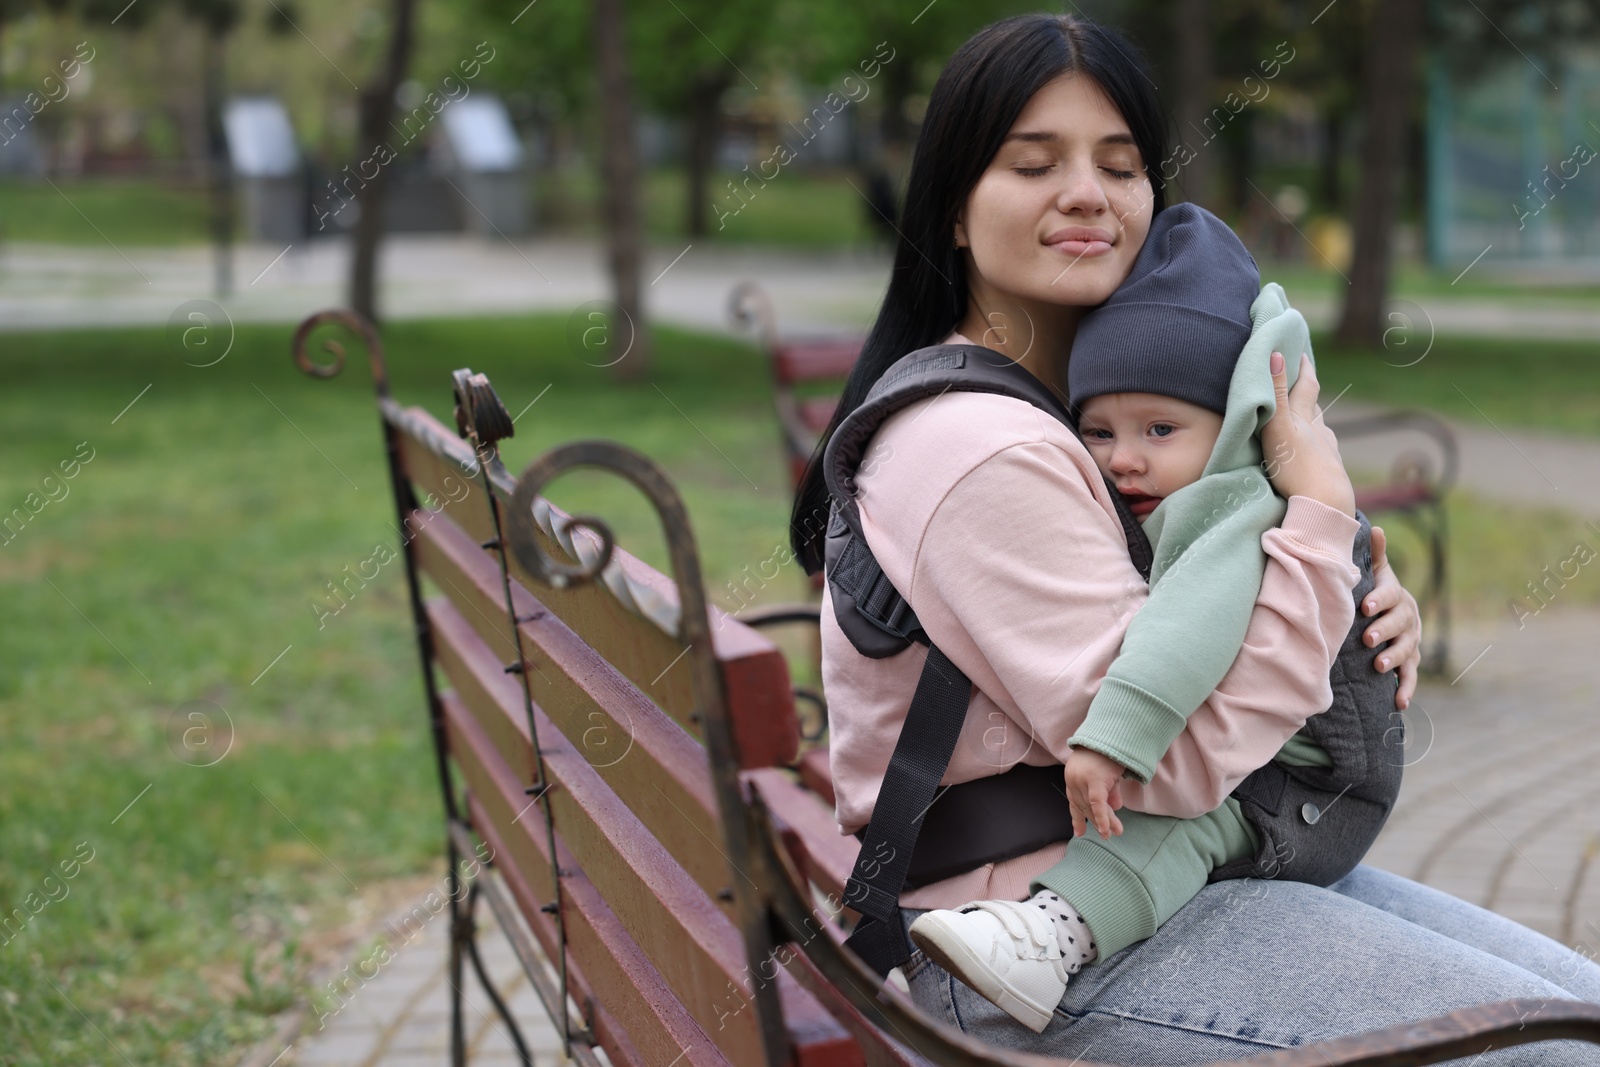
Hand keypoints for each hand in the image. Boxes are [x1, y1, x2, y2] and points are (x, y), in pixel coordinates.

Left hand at [1065, 748, 1126, 838]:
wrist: (1112, 732)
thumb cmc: (1109, 752)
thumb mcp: (1106, 773)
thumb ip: (1108, 790)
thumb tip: (1115, 807)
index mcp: (1072, 777)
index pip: (1074, 801)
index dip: (1077, 818)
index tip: (1079, 833)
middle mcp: (1073, 779)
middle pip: (1084, 806)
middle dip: (1096, 822)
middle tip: (1107, 835)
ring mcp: (1082, 779)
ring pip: (1092, 807)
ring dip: (1104, 821)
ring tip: (1115, 832)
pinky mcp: (1094, 779)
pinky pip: (1097, 803)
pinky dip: (1102, 817)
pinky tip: (1106, 828)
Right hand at [1261, 352, 1356, 516]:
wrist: (1325, 504)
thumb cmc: (1296, 465)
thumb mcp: (1279, 426)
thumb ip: (1275, 393)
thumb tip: (1275, 354)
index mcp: (1306, 418)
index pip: (1307, 386)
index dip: (1304, 369)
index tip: (1301, 354)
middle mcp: (1321, 431)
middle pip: (1315, 407)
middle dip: (1307, 395)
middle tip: (1300, 384)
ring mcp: (1328, 452)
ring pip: (1321, 430)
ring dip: (1312, 422)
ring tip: (1304, 420)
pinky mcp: (1330, 472)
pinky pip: (1323, 452)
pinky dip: (1317, 446)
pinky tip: (1314, 453)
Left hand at [1363, 525, 1422, 708]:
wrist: (1386, 615)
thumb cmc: (1374, 592)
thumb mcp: (1373, 573)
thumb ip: (1374, 555)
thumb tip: (1376, 527)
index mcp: (1397, 596)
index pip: (1391, 595)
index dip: (1379, 599)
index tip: (1365, 606)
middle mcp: (1408, 617)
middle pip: (1400, 624)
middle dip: (1384, 631)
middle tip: (1367, 638)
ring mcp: (1411, 640)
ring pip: (1407, 649)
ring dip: (1394, 658)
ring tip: (1379, 666)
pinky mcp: (1410, 661)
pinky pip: (1410, 676)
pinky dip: (1406, 688)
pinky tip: (1400, 703)